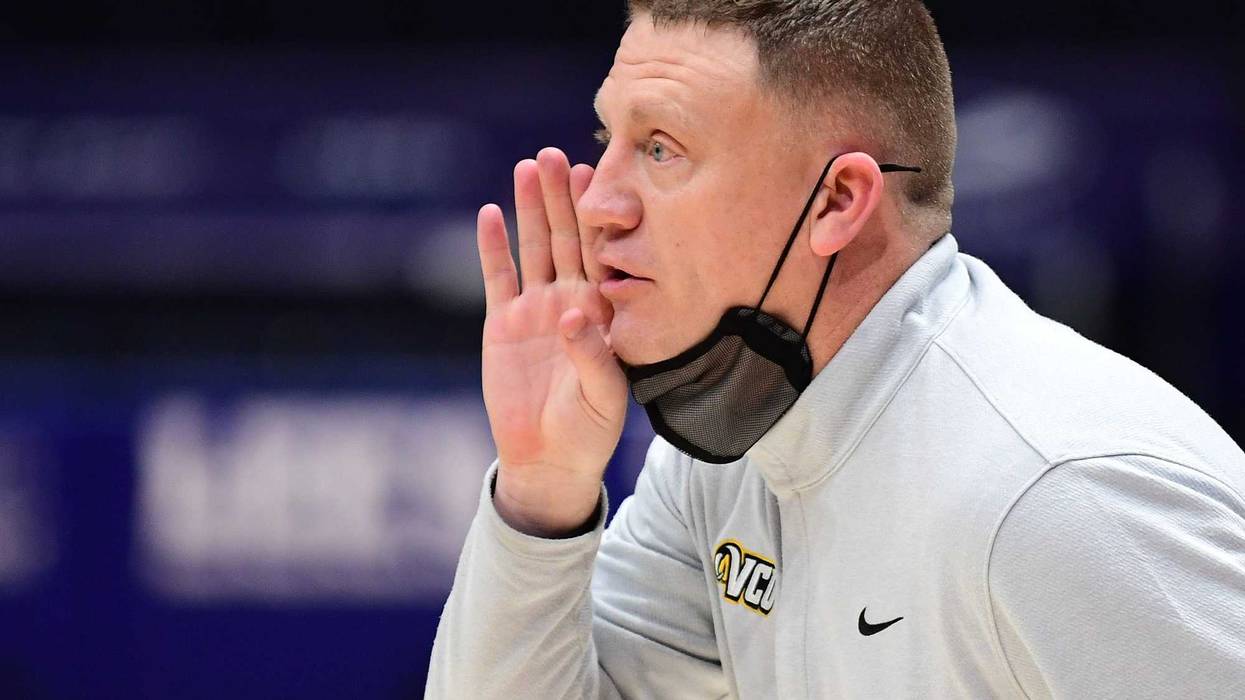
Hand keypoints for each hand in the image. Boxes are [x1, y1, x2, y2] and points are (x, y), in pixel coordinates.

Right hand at [478, 147, 627, 536]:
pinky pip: (498, 276)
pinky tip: (489, 213)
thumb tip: (576, 314)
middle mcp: (570, 301)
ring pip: (533, 247)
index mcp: (603, 312)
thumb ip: (594, 354)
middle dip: (562, 197)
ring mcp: (534, 309)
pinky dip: (492, 246)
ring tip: (527, 167)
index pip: (602, 255)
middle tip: (556, 155)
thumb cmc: (589, 428)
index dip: (598, 217)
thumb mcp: (604, 395)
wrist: (548, 457)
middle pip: (567, 238)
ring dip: (530, 208)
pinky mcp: (501, 323)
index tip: (597, 177)